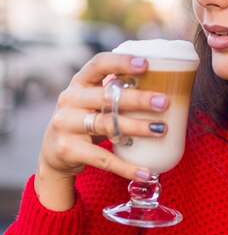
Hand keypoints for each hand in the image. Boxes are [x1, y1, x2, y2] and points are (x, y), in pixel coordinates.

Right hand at [35, 53, 169, 209]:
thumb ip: (118, 93)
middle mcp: (69, 100)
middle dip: (139, 99)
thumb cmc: (87, 119)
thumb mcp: (95, 101)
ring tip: (161, 130)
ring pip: (107, 125)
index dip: (121, 62)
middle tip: (165, 102)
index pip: (99, 64)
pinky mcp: (68, 150)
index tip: (146, 64)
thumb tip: (168, 86)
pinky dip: (127, 167)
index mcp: (80, 82)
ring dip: (137, 127)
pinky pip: (103, 159)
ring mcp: (66, 125)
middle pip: (107, 97)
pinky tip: (147, 172)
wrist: (54, 153)